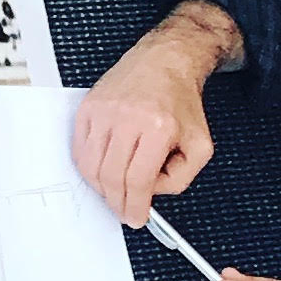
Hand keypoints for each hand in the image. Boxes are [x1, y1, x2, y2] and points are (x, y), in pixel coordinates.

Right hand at [71, 2, 235, 224]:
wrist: (162, 63)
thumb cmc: (180, 102)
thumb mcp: (200, 145)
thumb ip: (181, 177)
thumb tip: (152, 193)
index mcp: (158, 128)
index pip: (138, 179)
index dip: (136, 205)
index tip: (136, 217)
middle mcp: (127, 118)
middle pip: (111, 175)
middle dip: (116, 201)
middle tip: (123, 212)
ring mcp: (103, 112)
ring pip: (90, 164)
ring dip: (100, 187)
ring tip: (113, 192)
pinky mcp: (88, 107)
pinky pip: (79, 148)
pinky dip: (87, 166)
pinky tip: (101, 172)